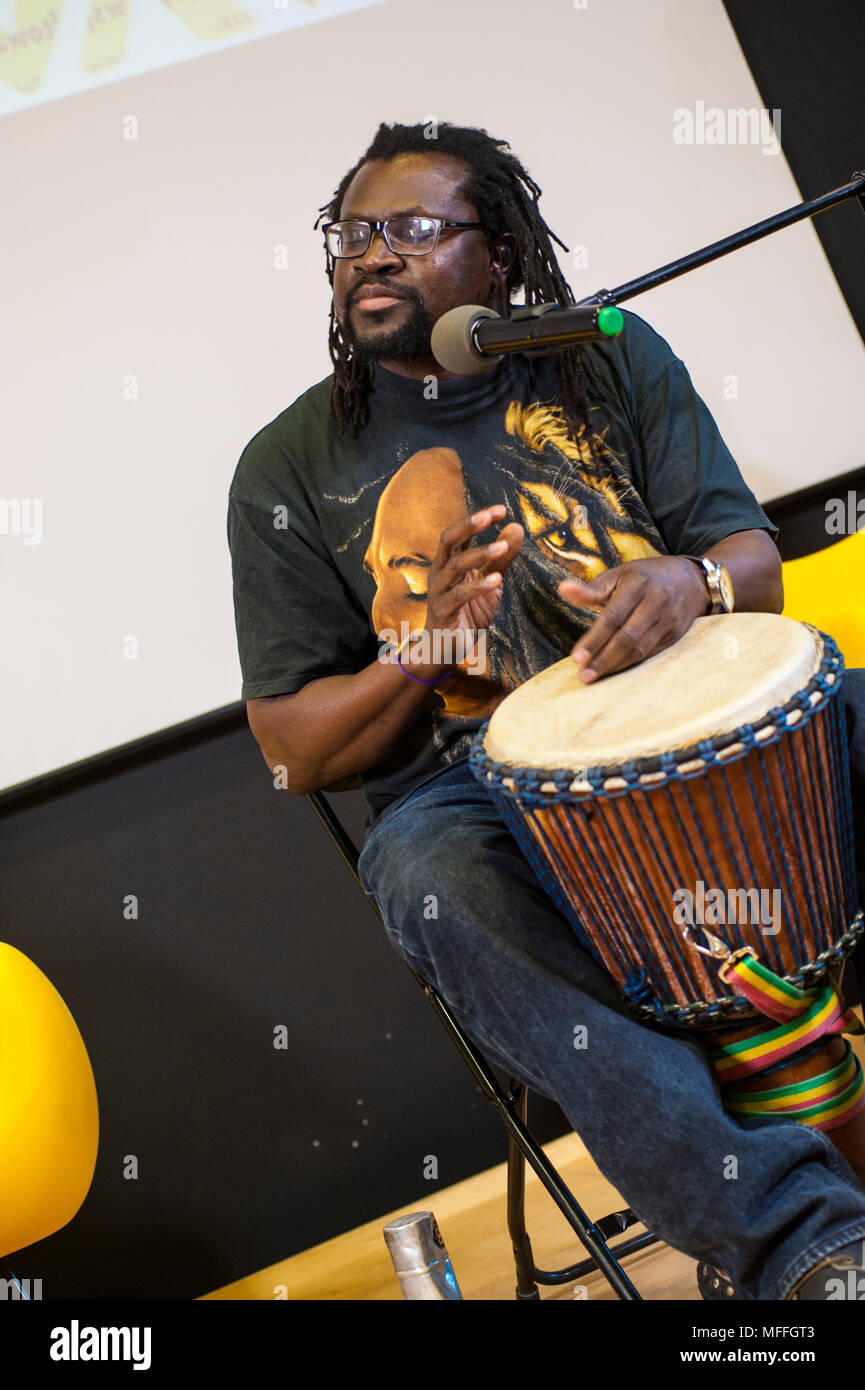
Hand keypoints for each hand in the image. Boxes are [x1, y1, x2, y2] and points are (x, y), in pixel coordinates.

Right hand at [417, 504, 523, 675]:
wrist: (445, 648)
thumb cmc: (467, 613)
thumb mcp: (489, 582)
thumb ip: (501, 558)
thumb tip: (516, 527)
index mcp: (449, 562)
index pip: (460, 533)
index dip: (477, 519)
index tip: (500, 509)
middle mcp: (440, 573)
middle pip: (448, 541)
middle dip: (468, 526)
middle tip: (489, 516)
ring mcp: (440, 592)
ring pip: (454, 566)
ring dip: (479, 554)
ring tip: (502, 547)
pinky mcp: (444, 612)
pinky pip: (459, 596)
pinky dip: (478, 586)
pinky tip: (496, 580)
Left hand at [558, 556, 707, 683]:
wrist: (693, 580)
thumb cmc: (648, 576)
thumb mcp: (620, 574)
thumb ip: (592, 588)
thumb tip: (563, 589)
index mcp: (638, 585)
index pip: (613, 617)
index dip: (595, 639)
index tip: (576, 658)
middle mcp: (655, 603)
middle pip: (627, 638)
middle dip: (603, 659)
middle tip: (583, 675)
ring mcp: (668, 621)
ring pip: (640, 650)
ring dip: (615, 666)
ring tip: (594, 676)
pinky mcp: (675, 635)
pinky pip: (651, 654)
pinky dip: (631, 665)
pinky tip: (615, 672)